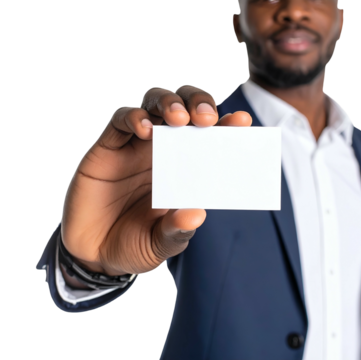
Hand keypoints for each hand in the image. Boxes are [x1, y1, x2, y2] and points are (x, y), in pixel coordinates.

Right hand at [61, 84, 251, 275]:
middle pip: (185, 107)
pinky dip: (134, 118)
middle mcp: (165, 151)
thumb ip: (177, 231)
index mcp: (186, 169)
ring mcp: (136, 145)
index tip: (242, 121)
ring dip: (169, 103)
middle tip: (206, 119)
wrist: (94, 254)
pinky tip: (146, 129)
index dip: (227, 126)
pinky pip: (121, 120)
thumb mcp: (160, 244)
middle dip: (198, 103)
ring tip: (178, 119)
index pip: (210, 138)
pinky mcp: (108, 146)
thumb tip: (197, 215)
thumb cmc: (134, 244)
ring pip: (155, 103)